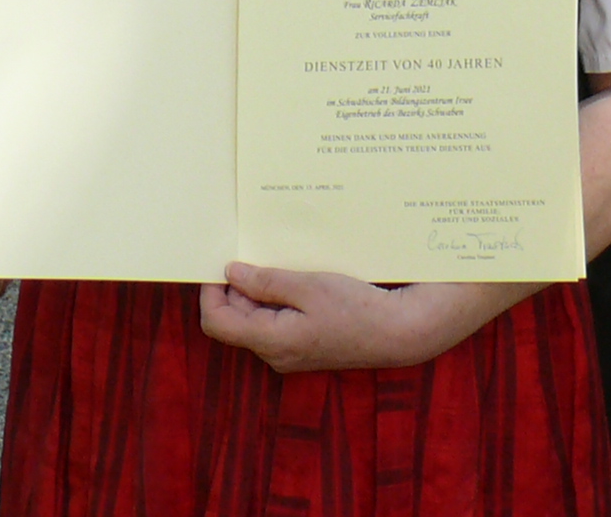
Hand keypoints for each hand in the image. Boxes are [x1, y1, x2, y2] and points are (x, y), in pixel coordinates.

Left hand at [195, 264, 513, 373]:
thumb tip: (231, 274)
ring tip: (282, 266)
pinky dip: (278, 302)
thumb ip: (266, 282)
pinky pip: (277, 324)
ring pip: (256, 321)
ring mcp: (291, 354)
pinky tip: (297, 282)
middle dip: (238, 289)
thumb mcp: (308, 286)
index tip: (221, 264)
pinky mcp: (305, 348)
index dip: (211, 293)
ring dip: (260, 293)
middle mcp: (276, 355)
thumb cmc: (357, 309)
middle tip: (255, 255)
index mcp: (272, 342)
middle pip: (236, 320)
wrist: (399, 333)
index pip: (217, 322)